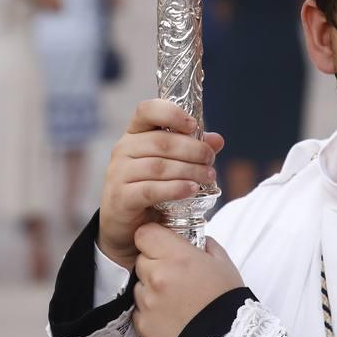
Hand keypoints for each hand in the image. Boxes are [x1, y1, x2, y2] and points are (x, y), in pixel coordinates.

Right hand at [98, 99, 223, 271]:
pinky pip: (151, 189)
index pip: (147, 110)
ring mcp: (118, 173)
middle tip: (210, 160)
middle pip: (161, 141)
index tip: (193, 125)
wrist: (125, 226)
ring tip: (209, 177)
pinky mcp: (120, 197)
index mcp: (134, 133)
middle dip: (192, 149)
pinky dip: (175, 189)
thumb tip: (218, 140)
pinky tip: (192, 190)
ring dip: (189, 170)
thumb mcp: (171, 165)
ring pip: (159, 166)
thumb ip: (192, 150)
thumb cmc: (150, 188)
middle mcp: (123, 149)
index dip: (171, 113)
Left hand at [134, 224, 243, 336]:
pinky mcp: (142, 325)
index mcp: (176, 257)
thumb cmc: (228, 303)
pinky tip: (171, 317)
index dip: (153, 238)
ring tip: (177, 301)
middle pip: (141, 260)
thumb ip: (205, 244)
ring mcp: (147, 302)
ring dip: (151, 289)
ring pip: (139, 285)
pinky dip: (150, 312)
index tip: (162, 245)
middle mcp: (157, 277)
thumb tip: (195, 238)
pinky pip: (139, 310)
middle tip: (176, 276)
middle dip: (154, 264)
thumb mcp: (223, 264)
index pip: (144, 234)